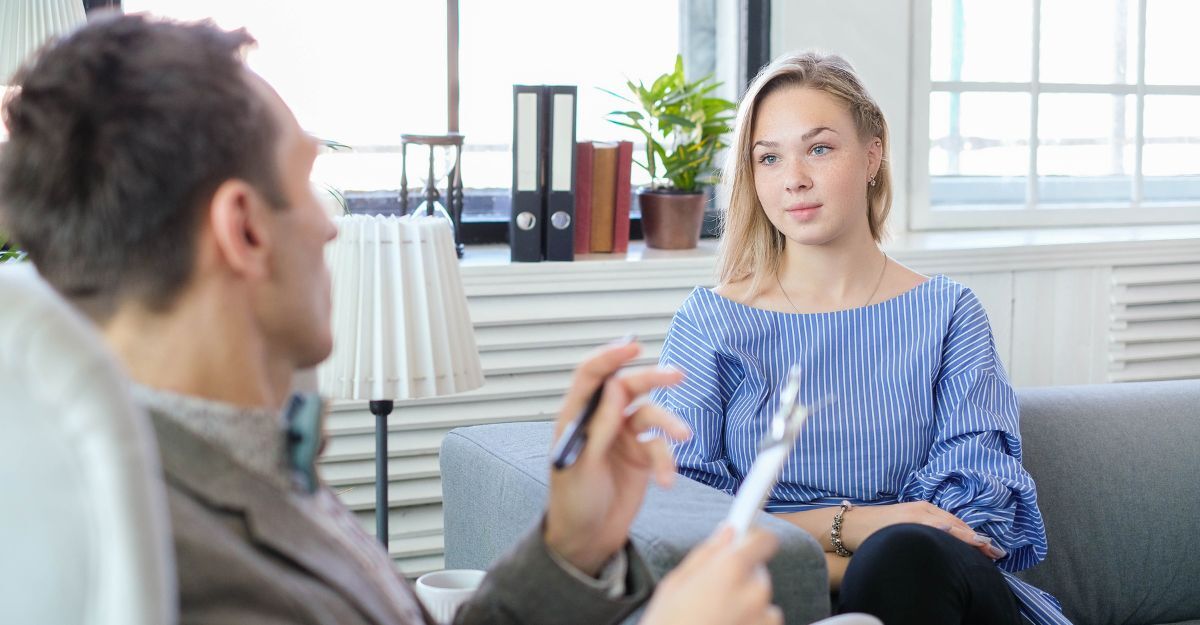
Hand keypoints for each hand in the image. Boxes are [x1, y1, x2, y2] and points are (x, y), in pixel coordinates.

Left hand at [543, 339, 690, 574]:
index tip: (632, 346)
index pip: (591, 376)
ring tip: (682, 435)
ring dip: (669, 425)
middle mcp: (601, 421)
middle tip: (677, 375)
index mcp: (576, 418)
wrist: (588, 539)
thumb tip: (615, 387)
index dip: (610, 357)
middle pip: (627, 386)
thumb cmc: (573, 503)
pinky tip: (666, 480)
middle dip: (652, 378)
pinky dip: (668, 460)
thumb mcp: (581, 466)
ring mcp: (622, 437)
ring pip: (651, 415)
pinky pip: (661, 446)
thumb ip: (600, 426)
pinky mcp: (641, 455)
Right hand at [641, 526, 782, 624]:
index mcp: (730, 570)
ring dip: (746, 605)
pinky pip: (764, 623)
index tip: (747, 542)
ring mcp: (763, 619)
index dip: (754, 539)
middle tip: (712, 594)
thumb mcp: (675, 584)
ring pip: (761, 601)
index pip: (764, 540)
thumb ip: (706, 554)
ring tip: (715, 620)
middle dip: (741, 578)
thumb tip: (726, 533)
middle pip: (759, 573)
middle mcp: (754, 593)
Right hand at [840, 501, 1004, 559]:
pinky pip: (930, 524)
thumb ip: (922, 531)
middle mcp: (923, 509)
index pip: (955, 525)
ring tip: (985, 547)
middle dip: (977, 539)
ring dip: (968, 536)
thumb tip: (940, 543)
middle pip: (957, 524)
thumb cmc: (875, 530)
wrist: (850, 525)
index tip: (991, 549)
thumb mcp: (903, 527)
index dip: (974, 537)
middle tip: (997, 552)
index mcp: (924, 510)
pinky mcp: (905, 518)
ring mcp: (915, 513)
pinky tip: (953, 532)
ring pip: (948, 524)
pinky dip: (944, 529)